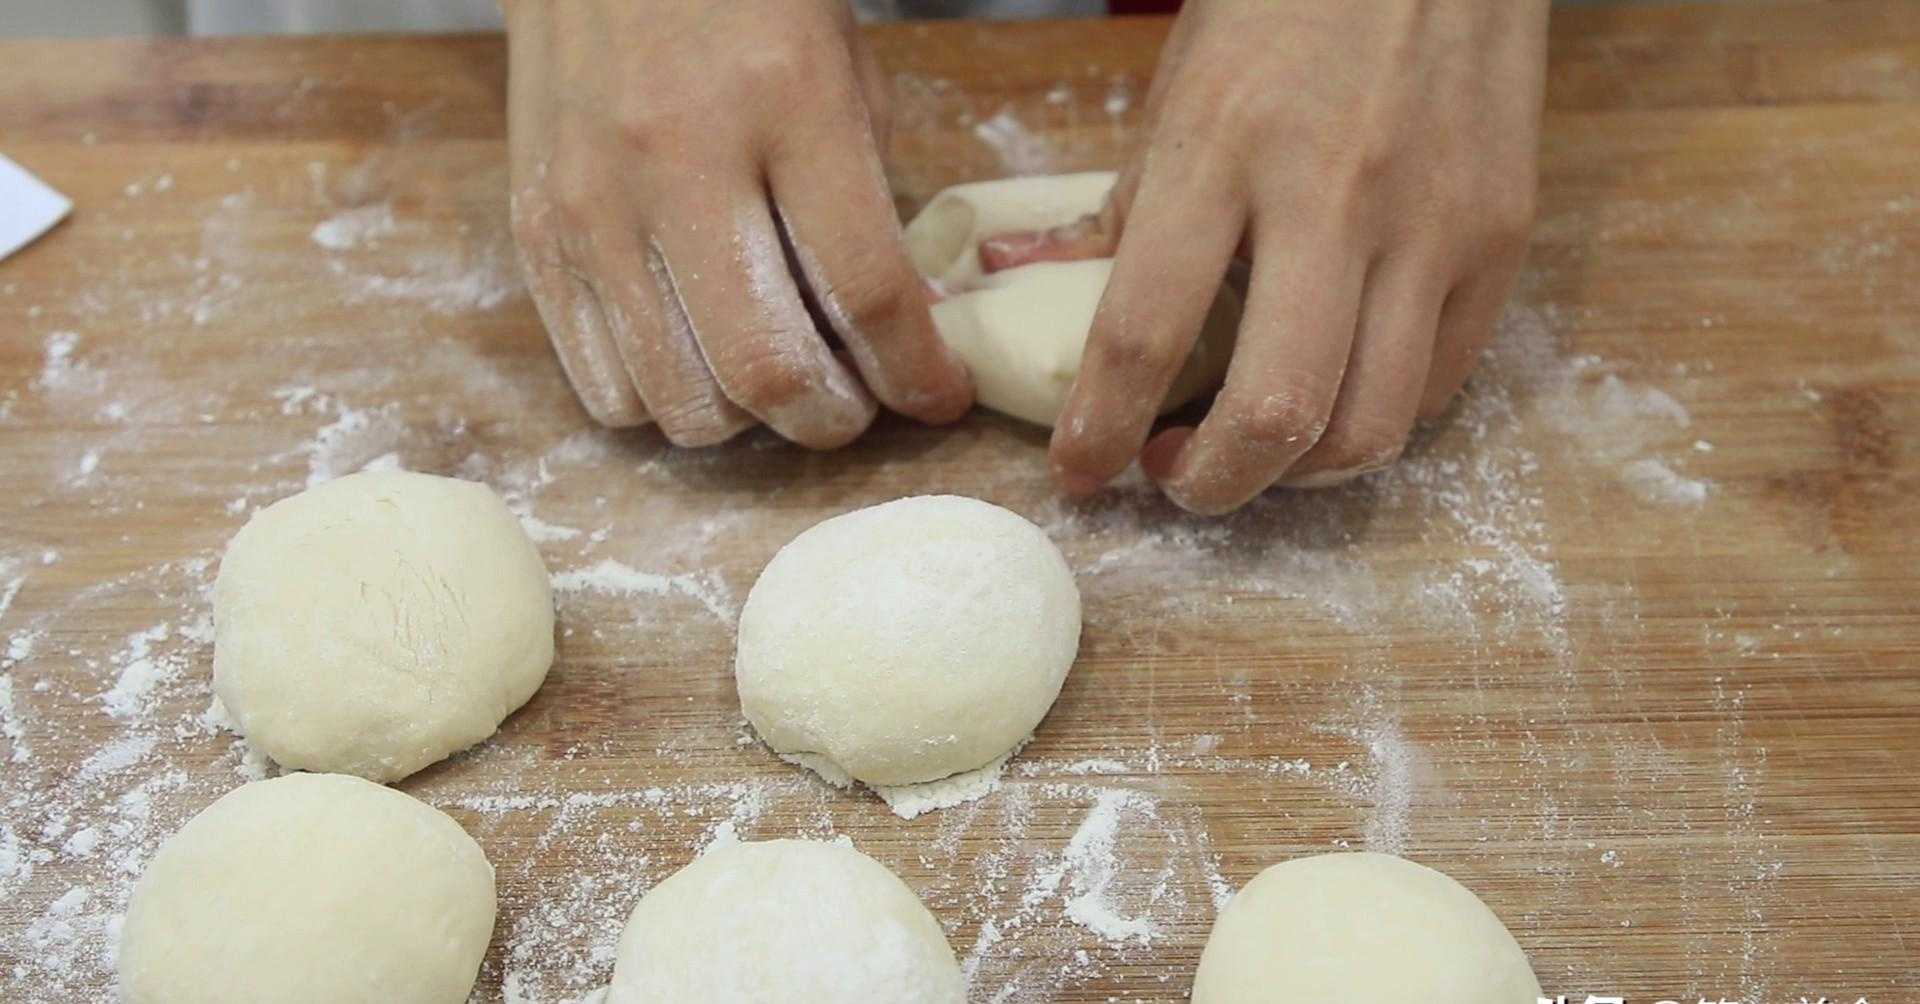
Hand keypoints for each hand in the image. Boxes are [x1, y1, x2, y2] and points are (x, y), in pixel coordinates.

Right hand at [503, 0, 971, 445]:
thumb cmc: (748, 0)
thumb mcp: (845, 73)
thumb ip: (868, 203)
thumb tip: (890, 336)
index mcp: (787, 102)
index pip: (867, 291)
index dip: (916, 373)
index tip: (937, 398)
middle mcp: (679, 159)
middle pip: (763, 369)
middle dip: (829, 419)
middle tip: (851, 406)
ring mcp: (592, 202)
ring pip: (678, 399)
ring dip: (746, 422)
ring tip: (772, 380)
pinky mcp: (533, 231)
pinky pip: (601, 383)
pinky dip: (663, 400)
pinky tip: (695, 359)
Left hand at [1038, 0, 1549, 512]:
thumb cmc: (1287, 7)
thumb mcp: (1178, 93)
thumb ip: (1115, 208)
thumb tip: (1020, 275)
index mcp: (1222, 150)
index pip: (1145, 332)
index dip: (1100, 429)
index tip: (1080, 472)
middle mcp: (1332, 197)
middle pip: (1277, 411)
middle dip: (1212, 483)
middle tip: (1176, 476)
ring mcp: (1431, 224)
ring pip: (1370, 425)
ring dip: (1296, 474)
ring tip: (1252, 452)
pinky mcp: (1502, 237)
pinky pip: (1437, 385)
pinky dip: (1373, 418)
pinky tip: (1331, 395)